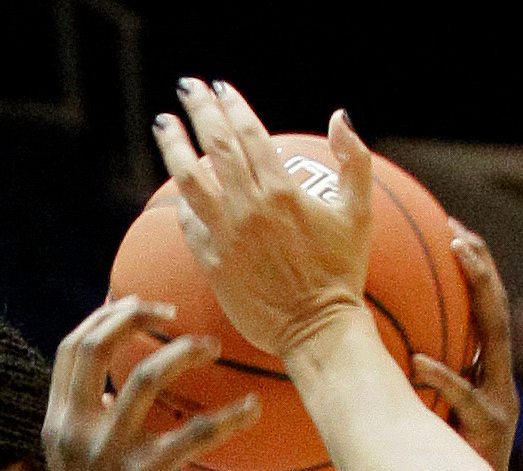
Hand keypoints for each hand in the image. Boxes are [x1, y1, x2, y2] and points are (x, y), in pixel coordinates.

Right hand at [42, 292, 257, 470]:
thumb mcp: (80, 470)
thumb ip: (91, 429)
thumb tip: (113, 397)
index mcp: (60, 422)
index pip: (73, 348)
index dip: (104, 316)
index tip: (137, 303)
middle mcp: (78, 430)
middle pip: (100, 346)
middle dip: (137, 314)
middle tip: (175, 310)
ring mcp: (109, 454)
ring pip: (146, 378)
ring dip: (184, 352)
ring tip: (215, 346)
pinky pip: (191, 436)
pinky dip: (226, 418)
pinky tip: (252, 410)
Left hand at [153, 81, 372, 361]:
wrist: (319, 331)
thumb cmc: (341, 274)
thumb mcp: (358, 214)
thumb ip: (354, 161)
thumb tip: (340, 116)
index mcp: (282, 191)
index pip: (248, 132)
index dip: (231, 104)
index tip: (220, 87)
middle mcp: (250, 208)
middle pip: (216, 144)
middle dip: (198, 109)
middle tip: (188, 88)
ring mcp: (227, 236)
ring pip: (190, 179)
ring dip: (174, 146)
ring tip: (164, 125)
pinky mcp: (214, 264)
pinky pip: (190, 223)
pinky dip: (185, 201)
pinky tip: (182, 189)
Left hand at [409, 228, 517, 470]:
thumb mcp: (422, 426)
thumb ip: (407, 392)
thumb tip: (357, 358)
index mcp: (486, 379)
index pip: (485, 314)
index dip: (474, 273)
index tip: (453, 234)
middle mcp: (499, 385)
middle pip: (497, 312)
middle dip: (481, 268)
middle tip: (457, 234)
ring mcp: (500, 406)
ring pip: (496, 337)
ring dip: (481, 291)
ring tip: (460, 259)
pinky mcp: (491, 433)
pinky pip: (467, 398)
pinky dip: (443, 378)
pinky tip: (418, 364)